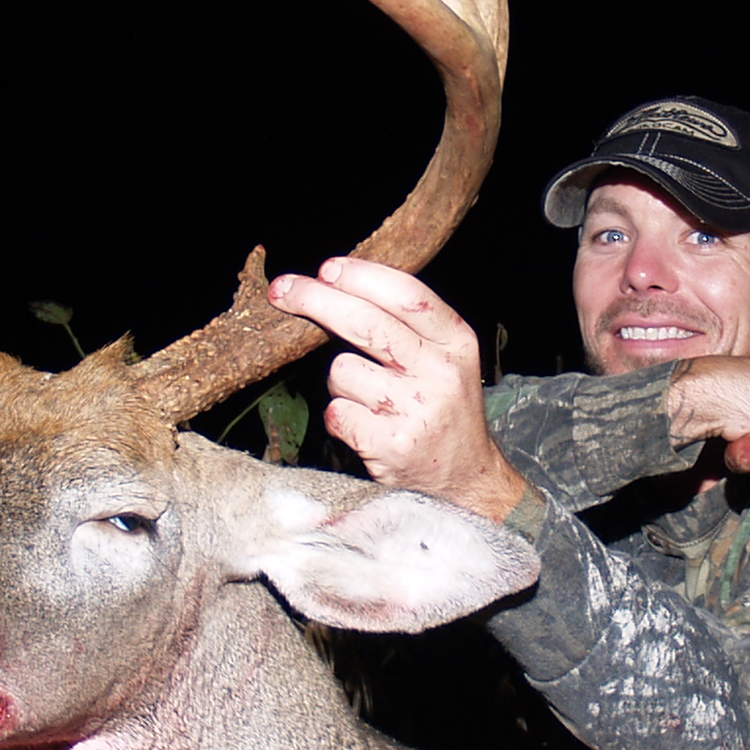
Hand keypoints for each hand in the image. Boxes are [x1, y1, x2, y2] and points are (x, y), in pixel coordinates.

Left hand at [266, 257, 531, 525]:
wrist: (467, 480)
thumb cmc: (444, 410)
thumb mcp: (447, 359)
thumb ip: (408, 325)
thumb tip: (335, 283)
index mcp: (457, 343)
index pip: (407, 294)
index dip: (361, 275)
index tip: (327, 269)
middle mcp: (441, 373)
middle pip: (367, 323)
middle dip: (315, 300)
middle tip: (282, 290)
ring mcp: (417, 411)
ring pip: (342, 371)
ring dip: (340, 384)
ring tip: (369, 402)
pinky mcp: (392, 445)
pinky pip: (336, 412)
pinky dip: (340, 418)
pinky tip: (366, 428)